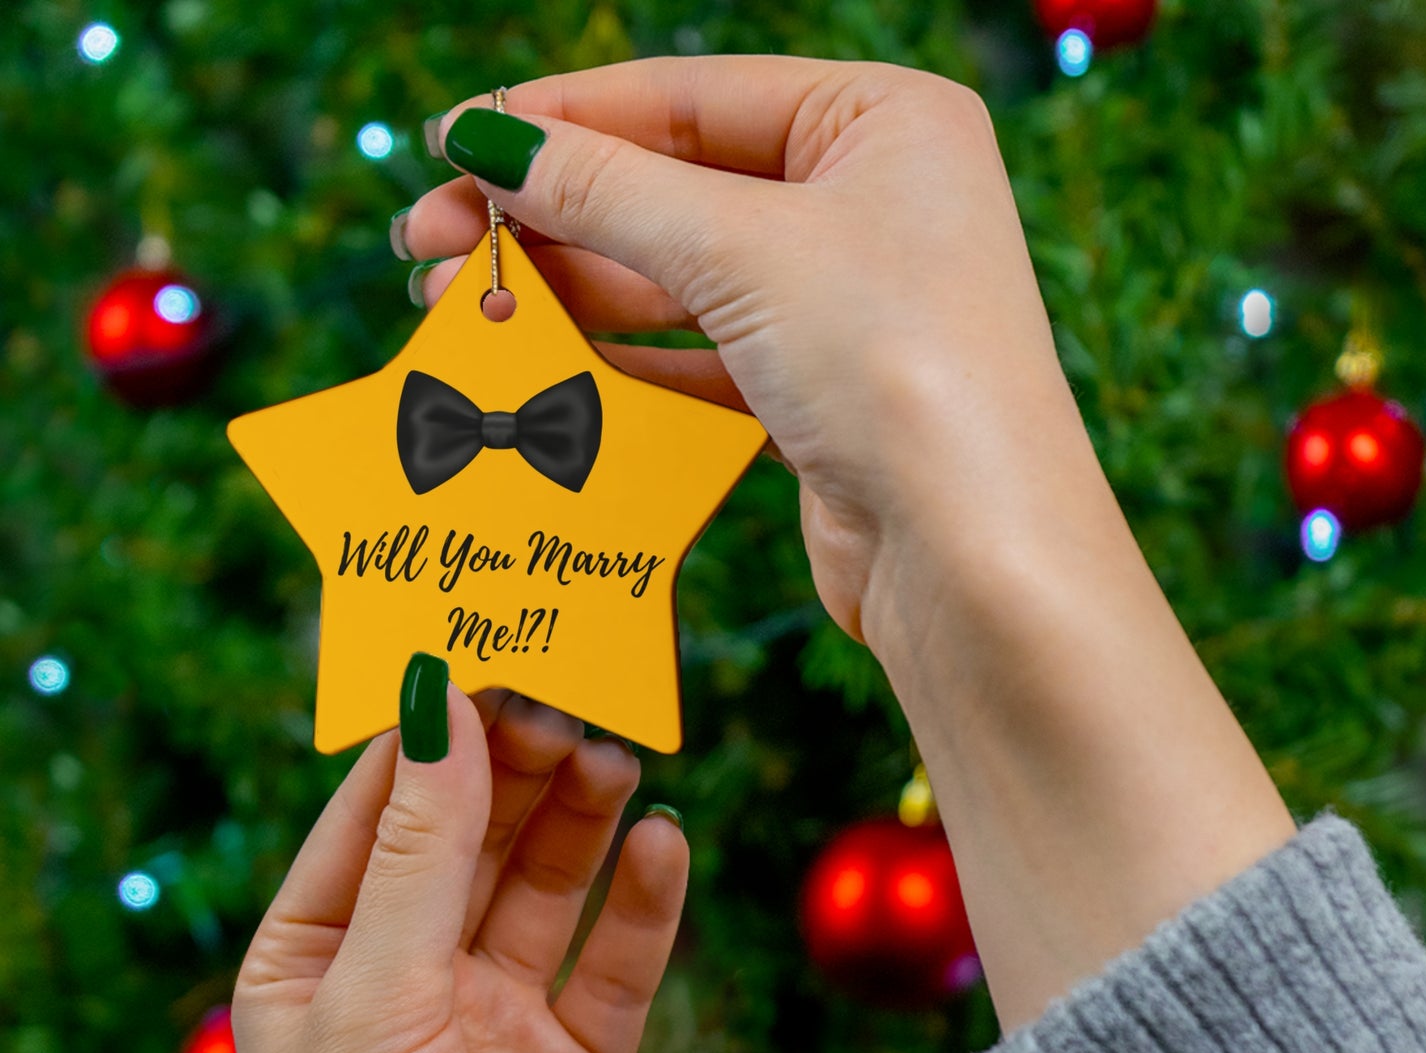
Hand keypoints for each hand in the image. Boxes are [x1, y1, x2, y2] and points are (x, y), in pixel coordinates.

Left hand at [232, 684, 687, 1052]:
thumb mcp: (376, 999)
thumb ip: (419, 851)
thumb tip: (439, 704)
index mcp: (319, 957)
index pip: (378, 809)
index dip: (431, 731)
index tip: (487, 650)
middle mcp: (408, 979)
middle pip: (472, 836)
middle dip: (517, 765)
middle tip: (571, 695)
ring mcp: (497, 1021)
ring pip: (548, 885)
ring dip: (582, 818)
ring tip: (617, 754)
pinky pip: (617, 963)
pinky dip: (644, 903)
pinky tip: (665, 845)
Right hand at [400, 56, 1095, 645]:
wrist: (971, 556)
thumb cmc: (896, 367)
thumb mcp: (742, 249)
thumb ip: (608, 190)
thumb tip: (488, 141)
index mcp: (881, 121)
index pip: (688, 96)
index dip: (561, 119)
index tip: (452, 142)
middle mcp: (869, 203)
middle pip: (673, 189)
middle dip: (548, 216)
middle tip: (427, 242)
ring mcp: (844, 305)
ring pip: (678, 281)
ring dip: (568, 293)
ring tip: (459, 307)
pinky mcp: (819, 395)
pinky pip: (699, 360)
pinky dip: (620, 363)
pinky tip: (542, 367)